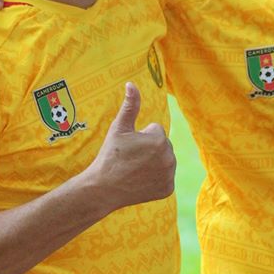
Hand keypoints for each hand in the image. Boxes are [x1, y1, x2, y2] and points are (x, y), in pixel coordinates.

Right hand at [89, 83, 175, 211]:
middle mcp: (170, 158)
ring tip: (135, 170)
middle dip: (149, 149)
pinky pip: (165, 177)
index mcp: (160, 140)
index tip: (129, 148)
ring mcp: (170, 175)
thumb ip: (130, 105)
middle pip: (163, 146)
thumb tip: (131, 84)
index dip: (140, 137)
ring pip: (165, 161)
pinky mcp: (168, 189)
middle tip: (131, 159)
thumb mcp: (119, 127)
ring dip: (154, 162)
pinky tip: (141, 181)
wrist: (104, 188)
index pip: (156, 130)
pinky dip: (155, 179)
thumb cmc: (110, 155)